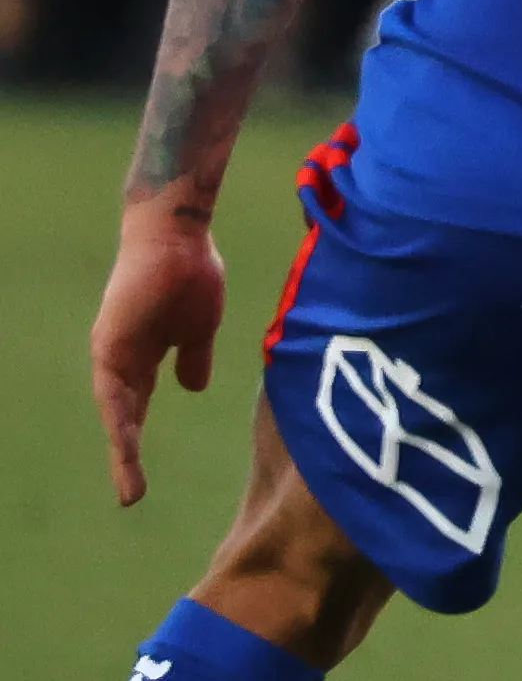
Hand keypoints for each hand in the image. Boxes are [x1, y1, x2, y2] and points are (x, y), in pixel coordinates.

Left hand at [90, 207, 226, 506]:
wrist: (178, 233)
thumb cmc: (191, 271)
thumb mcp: (199, 325)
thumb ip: (192, 356)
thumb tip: (192, 388)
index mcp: (140, 356)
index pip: (135, 408)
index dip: (136, 441)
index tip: (139, 480)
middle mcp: (120, 358)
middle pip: (123, 416)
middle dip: (127, 457)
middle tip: (131, 497)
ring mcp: (113, 350)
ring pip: (117, 409)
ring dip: (123, 448)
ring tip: (129, 484)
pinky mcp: (112, 340)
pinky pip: (115, 386)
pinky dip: (121, 416)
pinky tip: (126, 441)